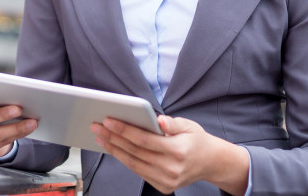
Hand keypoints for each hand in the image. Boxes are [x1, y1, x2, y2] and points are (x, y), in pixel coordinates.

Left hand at [91, 115, 248, 194]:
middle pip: (135, 152)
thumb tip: (159, 120)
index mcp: (178, 150)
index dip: (125, 130)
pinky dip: (124, 160)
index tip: (108, 120)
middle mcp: (172, 168)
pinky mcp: (163, 187)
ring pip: (134, 164)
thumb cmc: (196, 140)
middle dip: (113, 138)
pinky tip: (114, 148)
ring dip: (114, 150)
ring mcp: (167, 180)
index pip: (145, 140)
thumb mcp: (189, 126)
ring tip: (101, 137)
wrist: (210, 162)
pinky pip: (139, 172)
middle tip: (97, 126)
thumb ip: (173, 123)